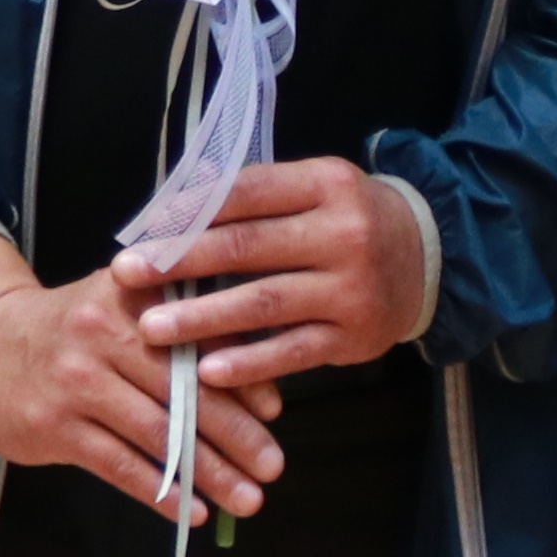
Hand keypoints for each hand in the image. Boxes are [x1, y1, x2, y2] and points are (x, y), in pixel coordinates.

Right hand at [0, 227, 284, 525]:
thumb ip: (188, 333)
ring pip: (157, 435)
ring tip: (248, 500)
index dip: (241, 380)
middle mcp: (102, 335)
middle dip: (237, 436)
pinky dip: (159, 492)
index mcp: (131, 299)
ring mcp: (74, 383)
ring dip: (209, 474)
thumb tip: (263, 393)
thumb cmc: (75, 329)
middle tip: (275, 468)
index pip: (198, 343)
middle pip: (184, 393)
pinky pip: (118, 465)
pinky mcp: (53, 427)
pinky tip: (192, 512)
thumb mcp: (124, 305)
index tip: (275, 414)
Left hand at [127, 157, 427, 397]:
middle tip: (127, 273)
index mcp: (326, 184)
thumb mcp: (314, 188)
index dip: (191, 209)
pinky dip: (249, 364)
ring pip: (265, 303)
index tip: (143, 226)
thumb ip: (253, 191)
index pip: (248, 191)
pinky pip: (292, 352)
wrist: (429, 260)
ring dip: (202, 318)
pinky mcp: (354, 336)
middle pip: (249, 246)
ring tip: (151, 327)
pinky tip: (207, 372)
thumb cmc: (351, 219)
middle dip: (180, 260)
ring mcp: (351, 288)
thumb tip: (180, 191)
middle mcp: (343, 233)